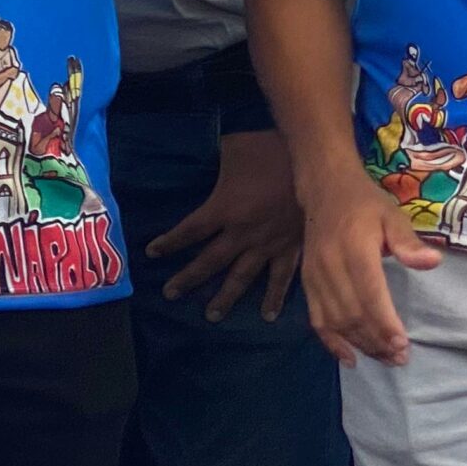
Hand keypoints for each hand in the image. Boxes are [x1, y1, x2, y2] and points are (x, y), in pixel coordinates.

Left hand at [145, 129, 304, 322]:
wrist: (314, 163)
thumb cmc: (269, 151)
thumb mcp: (232, 148)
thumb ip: (214, 158)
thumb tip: (196, 153)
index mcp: (224, 209)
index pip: (190, 231)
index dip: (170, 242)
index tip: (152, 253)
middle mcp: (242, 233)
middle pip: (210, 261)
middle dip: (188, 278)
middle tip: (170, 294)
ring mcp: (269, 245)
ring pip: (242, 278)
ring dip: (225, 297)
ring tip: (211, 316)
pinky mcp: (294, 250)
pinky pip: (282, 279)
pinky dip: (275, 298)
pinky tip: (268, 316)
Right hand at [297, 159, 439, 365]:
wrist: (324, 188)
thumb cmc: (365, 203)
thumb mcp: (392, 215)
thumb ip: (408, 241)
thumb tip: (432, 261)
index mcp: (354, 249)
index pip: (369, 294)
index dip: (384, 323)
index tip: (402, 345)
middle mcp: (330, 265)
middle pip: (351, 313)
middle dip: (376, 341)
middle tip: (400, 358)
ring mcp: (315, 275)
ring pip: (335, 320)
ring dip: (359, 344)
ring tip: (384, 359)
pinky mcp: (307, 281)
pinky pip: (316, 318)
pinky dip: (331, 341)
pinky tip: (350, 358)